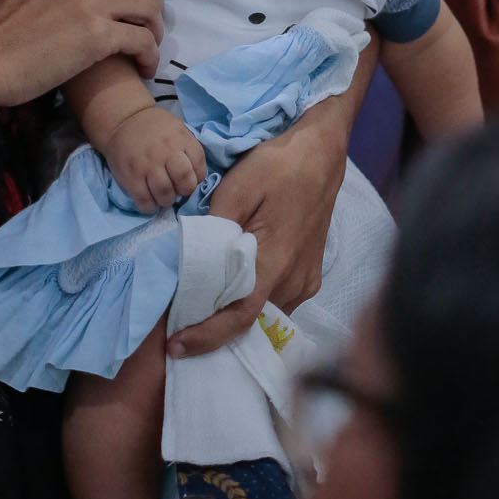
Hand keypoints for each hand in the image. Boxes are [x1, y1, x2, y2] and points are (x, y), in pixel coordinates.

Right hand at [0, 0, 190, 107]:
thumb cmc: (2, 32)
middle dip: (157, 0)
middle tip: (151, 24)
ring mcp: (89, 1)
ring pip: (149, 4)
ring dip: (155, 30)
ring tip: (145, 49)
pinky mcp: (95, 35)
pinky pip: (142, 38)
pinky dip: (149, 55)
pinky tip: (142, 67)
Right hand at [104, 104, 205, 210]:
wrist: (124, 120)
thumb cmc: (155, 127)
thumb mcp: (178, 129)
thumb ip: (188, 149)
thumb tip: (196, 176)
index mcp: (181, 139)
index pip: (199, 166)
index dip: (198, 177)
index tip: (190, 179)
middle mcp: (165, 151)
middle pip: (184, 181)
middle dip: (185, 190)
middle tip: (178, 189)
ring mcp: (147, 164)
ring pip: (165, 194)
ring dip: (168, 200)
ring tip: (164, 195)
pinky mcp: (131, 176)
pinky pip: (144, 200)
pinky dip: (150, 206)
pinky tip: (151, 201)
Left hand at [168, 114, 346, 357]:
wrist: (322, 153)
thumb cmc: (280, 166)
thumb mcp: (238, 187)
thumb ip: (214, 228)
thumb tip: (191, 260)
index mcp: (275, 260)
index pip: (239, 316)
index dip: (207, 336)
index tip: (176, 345)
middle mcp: (294, 280)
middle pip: (251, 321)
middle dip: (214, 329)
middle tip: (177, 327)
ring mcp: (306, 280)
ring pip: (265, 313)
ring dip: (234, 316)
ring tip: (199, 311)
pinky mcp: (310, 275)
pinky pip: (278, 301)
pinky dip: (253, 304)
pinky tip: (231, 294)